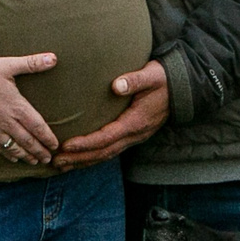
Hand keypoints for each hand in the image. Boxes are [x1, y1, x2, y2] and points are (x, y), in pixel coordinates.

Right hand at [0, 53, 59, 164]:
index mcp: (17, 106)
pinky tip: (14, 159)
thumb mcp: (8, 65)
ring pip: (15, 148)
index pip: (38, 126)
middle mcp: (8, 122)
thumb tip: (54, 58)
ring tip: (35, 161)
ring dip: (27, 156)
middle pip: (28, 141)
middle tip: (48, 159)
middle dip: (40, 151)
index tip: (55, 145)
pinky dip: (8, 155)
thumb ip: (32, 63)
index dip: (48, 137)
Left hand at [54, 61, 169, 169]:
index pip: (107, 137)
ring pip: (106, 155)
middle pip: (104, 152)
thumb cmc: (164, 79)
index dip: (86, 143)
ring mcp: (134, 137)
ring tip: (61, 165)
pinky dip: (93, 156)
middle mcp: (135, 134)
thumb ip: (135, 80)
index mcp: (136, 122)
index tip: (66, 145)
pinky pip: (111, 150)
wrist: (183, 88)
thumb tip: (116, 85)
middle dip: (79, 158)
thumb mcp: (152, 75)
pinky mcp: (132, 135)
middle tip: (56, 161)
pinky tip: (79, 158)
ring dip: (84, 161)